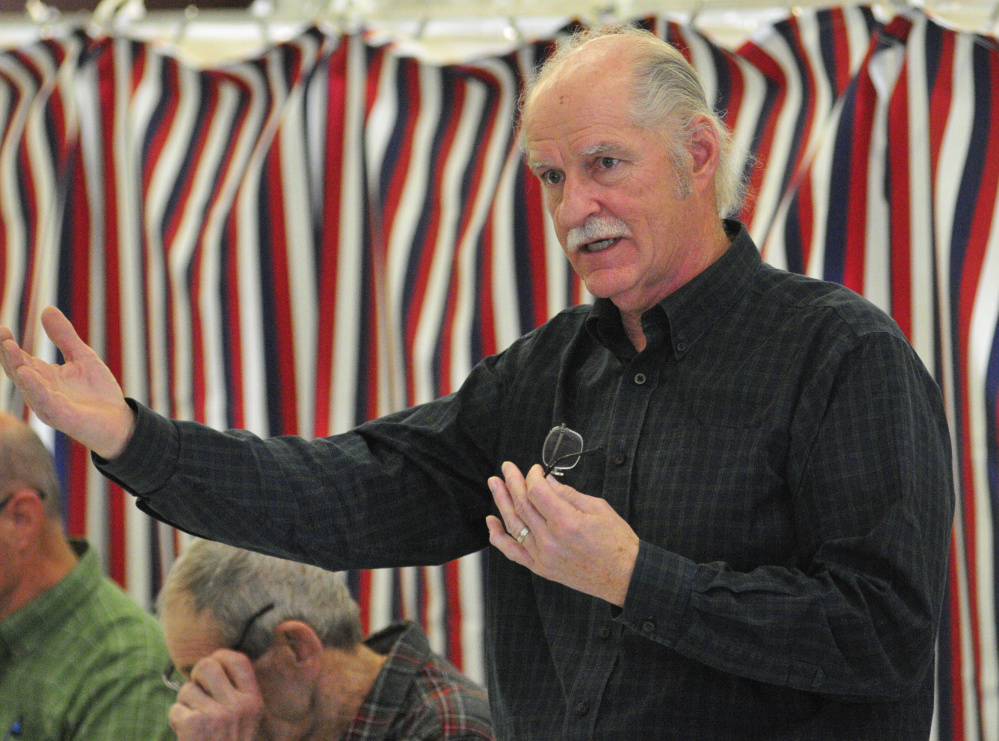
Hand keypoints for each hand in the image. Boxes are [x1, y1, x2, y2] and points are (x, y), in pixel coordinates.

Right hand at [0, 306, 133, 458]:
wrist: (119, 420)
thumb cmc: (98, 392)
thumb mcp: (82, 357)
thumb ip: (64, 336)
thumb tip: (47, 308)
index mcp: (43, 377)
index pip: (20, 359)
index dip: (9, 344)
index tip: (2, 328)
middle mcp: (40, 391)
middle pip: (17, 371)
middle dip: (8, 354)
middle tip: (2, 334)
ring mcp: (50, 405)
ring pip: (27, 386)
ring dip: (17, 367)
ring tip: (9, 347)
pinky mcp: (63, 417)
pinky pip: (45, 402)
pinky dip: (34, 388)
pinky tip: (27, 374)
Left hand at [169, 650, 264, 740]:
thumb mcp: (244, 722)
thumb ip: (235, 696)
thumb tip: (210, 664)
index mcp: (254, 702)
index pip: (239, 660)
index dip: (221, 657)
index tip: (214, 665)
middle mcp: (239, 705)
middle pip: (208, 666)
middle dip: (195, 677)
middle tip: (196, 692)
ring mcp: (217, 715)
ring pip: (187, 689)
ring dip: (185, 705)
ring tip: (195, 725)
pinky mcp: (195, 725)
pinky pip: (175, 709)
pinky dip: (176, 721)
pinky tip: (187, 735)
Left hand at [485, 461, 639, 606]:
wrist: (624, 577)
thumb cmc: (617, 542)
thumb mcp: (598, 509)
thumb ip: (568, 494)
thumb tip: (547, 481)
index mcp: (566, 522)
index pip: (536, 491)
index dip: (532, 476)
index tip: (536, 469)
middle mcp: (550, 540)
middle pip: (522, 504)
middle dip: (512, 482)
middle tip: (506, 468)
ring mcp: (543, 556)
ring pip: (514, 524)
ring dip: (501, 502)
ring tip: (494, 484)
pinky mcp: (541, 568)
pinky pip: (513, 552)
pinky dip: (499, 537)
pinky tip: (491, 522)